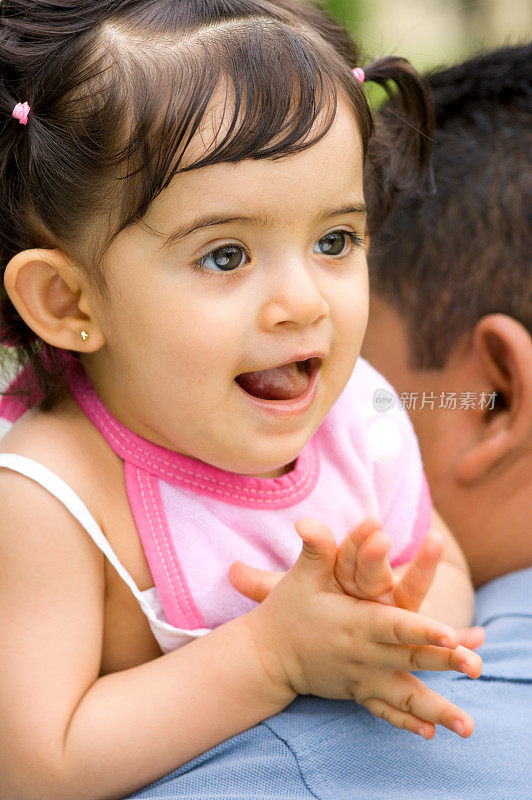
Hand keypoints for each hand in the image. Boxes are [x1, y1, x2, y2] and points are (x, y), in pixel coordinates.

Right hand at [231, 518, 481, 739]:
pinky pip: (386, 711)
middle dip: (445, 663)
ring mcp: (362, 678)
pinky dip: (407, 722)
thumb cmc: (286, 610)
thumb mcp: (300, 577)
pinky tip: (430, 732)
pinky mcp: (358, 692)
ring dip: (438, 710)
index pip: (393, 626)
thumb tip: (310, 522)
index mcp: (354, 623)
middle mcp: (363, 655)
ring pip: (404, 696)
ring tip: (467, 727)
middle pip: (410, 660)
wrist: (266, 655)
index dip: (421, 629)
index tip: (450, 634)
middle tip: (477, 666)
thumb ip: (315, 549)